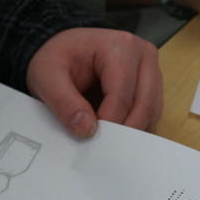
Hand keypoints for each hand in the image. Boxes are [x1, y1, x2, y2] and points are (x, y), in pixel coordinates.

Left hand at [26, 28, 162, 137]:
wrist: (62, 50)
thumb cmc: (57, 58)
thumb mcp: (47, 76)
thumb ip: (64, 103)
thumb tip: (86, 130)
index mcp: (121, 47)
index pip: (122, 95)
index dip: (108, 123)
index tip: (91, 141)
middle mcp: (144, 56)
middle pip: (145, 105)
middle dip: (125, 132)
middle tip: (104, 152)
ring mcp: (152, 71)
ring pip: (152, 112)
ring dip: (131, 131)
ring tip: (107, 143)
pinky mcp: (152, 86)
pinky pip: (151, 114)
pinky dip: (135, 127)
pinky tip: (116, 134)